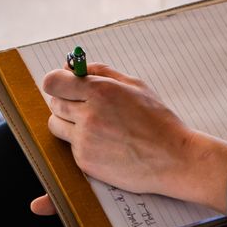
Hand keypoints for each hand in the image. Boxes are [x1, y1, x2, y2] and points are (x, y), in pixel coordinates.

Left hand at [38, 62, 226, 208]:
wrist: (173, 158)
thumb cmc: (158, 121)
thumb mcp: (135, 86)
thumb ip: (102, 72)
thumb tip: (72, 65)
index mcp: (100, 91)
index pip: (53, 82)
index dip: (57, 81)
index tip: (63, 84)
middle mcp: (88, 115)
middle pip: (54, 103)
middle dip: (65, 100)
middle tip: (85, 105)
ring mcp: (85, 140)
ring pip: (56, 125)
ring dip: (68, 122)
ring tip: (95, 125)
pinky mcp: (85, 161)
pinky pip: (70, 146)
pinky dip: (82, 143)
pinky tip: (105, 143)